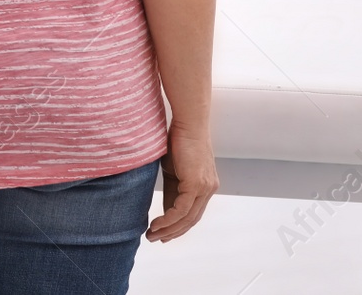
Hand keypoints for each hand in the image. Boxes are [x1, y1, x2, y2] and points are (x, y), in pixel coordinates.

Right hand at [147, 122, 218, 241]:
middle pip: (192, 219)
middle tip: (156, 239)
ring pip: (187, 218)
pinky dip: (168, 220)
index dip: (179, 226)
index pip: (193, 212)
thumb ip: (172, 190)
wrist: (187, 123)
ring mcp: (205, 188)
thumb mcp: (174, 170)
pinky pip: (182, 210)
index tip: (164, 233)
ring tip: (152, 235)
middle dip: (173, 232)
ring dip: (168, 230)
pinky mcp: (196, 185)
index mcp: (206, 185)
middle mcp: (209, 189)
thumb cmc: (178, 140)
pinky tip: (156, 224)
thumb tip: (166, 210)